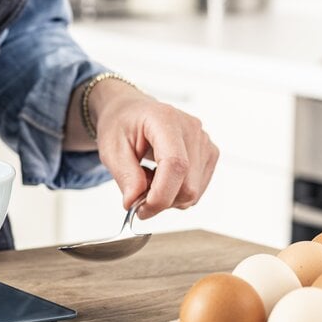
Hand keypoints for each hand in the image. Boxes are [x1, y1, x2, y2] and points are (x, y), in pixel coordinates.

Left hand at [87, 79, 218, 219]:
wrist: (132, 112)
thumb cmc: (122, 124)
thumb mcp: (111, 148)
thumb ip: (125, 176)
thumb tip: (134, 202)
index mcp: (165, 119)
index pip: (175, 164)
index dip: (161, 194)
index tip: (141, 209)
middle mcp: (191, 129)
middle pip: (188, 185)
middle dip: (161, 200)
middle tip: (136, 195)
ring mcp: (204, 142)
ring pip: (193, 192)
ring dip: (168, 197)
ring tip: (148, 178)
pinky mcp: (209, 154)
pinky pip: (197, 189)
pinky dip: (176, 193)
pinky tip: (162, 177)